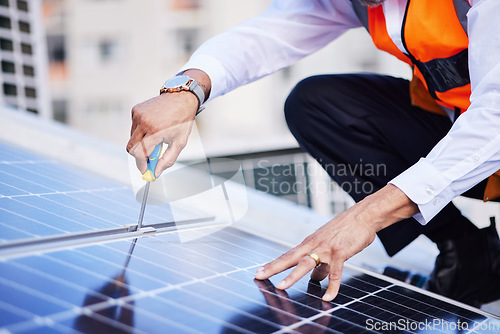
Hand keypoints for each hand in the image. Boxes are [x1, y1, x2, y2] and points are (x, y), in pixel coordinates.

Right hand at [126, 69, 210, 177]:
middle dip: (140, 157)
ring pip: (132, 139)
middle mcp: (144, 122)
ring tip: (156, 139)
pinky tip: (153, 128)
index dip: (141, 164)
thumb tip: (156, 172)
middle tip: (150, 159)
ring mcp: (138, 115)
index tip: (146, 170)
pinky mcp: (135, 110)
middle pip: (131, 148)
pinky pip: (133, 128)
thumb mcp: (179, 142)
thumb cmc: (182, 120)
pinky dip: (140, 133)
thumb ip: (167, 160)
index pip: (139, 153)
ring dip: (141, 144)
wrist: (181, 98)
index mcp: (155, 130)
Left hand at [255, 184, 418, 301]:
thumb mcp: (328, 245)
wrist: (362, 216)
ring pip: (306, 263)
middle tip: (259, 276)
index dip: (273, 264)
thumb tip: (313, 280)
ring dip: (293, 276)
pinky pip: (335, 272)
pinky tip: (328, 297)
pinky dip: (332, 286)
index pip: (287, 255)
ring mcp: (326, 248)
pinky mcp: (340, 253)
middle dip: (273, 267)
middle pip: (290, 258)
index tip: (259, 272)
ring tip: (282, 286)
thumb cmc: (345, 231)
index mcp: (309, 243)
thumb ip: (320, 265)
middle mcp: (314, 245)